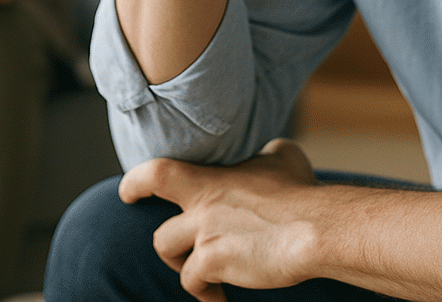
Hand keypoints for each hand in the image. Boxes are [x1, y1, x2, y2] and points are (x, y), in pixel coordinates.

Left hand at [119, 139, 320, 301]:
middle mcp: (202, 206)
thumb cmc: (302, 191)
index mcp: (211, 180)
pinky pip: (194, 284)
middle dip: (168, 249)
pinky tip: (223, 298)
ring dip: (187, 271)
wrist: (314, 226)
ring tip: (210, 279)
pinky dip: (206, 294)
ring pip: (172, 258)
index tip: (127, 192)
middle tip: (175, 254)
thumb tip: (270, 154)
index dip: (135, 182)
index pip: (158, 173)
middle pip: (161, 233)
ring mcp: (205, 235)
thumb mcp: (282, 157)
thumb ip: (265, 154)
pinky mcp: (214, 262)